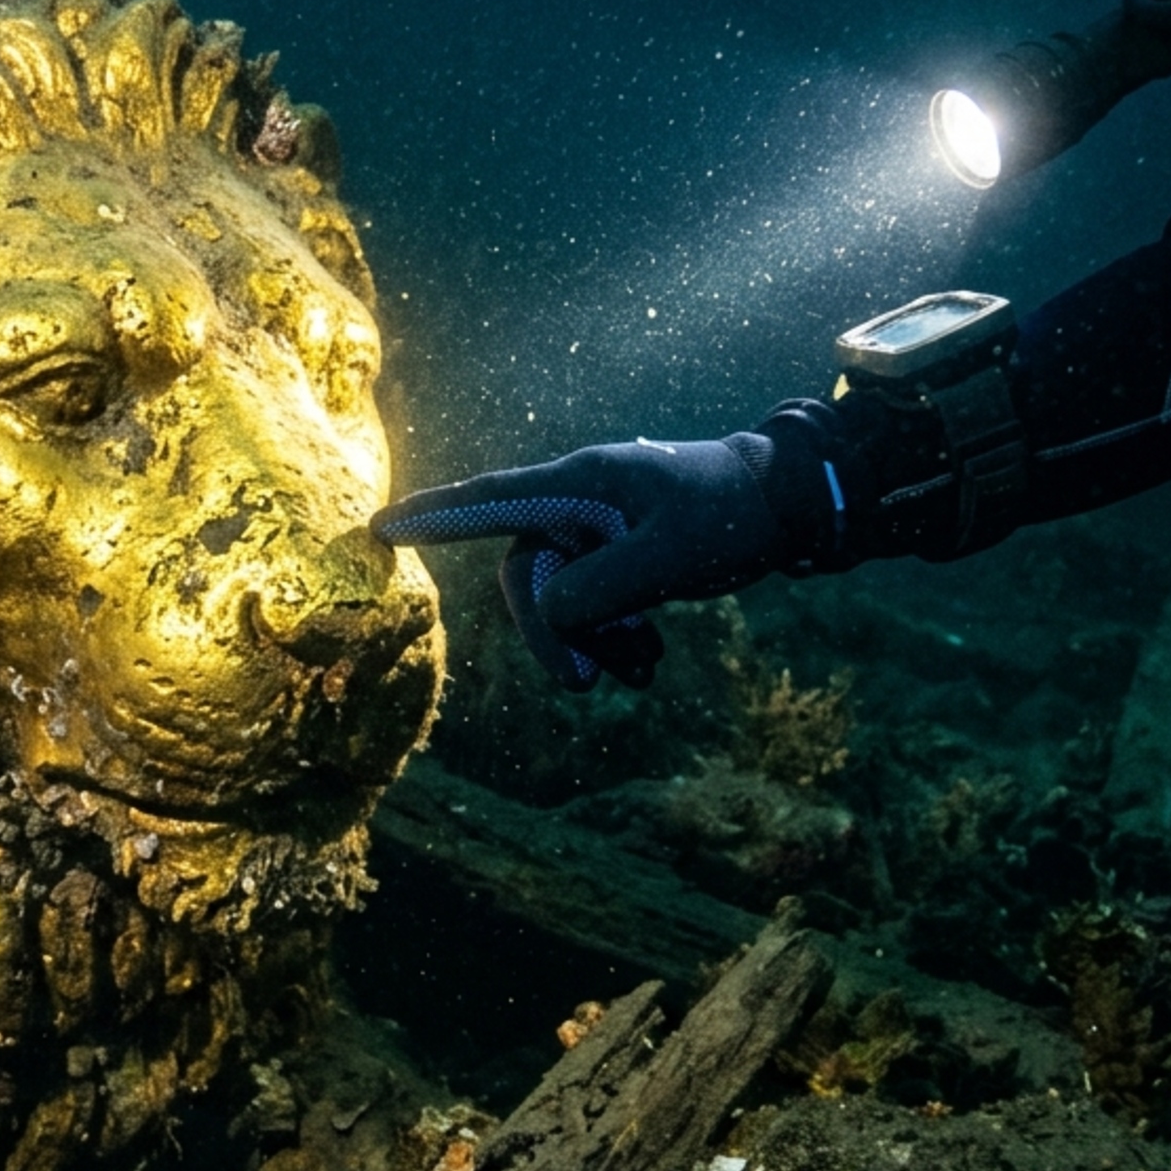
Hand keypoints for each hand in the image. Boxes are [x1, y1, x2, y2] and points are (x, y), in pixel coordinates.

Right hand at [372, 435, 789, 690]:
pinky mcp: (622, 553)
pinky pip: (595, 604)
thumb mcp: (664, 560)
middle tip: (586, 686)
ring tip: (642, 670)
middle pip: (528, 576)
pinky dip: (615, 638)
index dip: (434, 517)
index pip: (490, 499)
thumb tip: (548, 613)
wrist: (790, 503)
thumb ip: (594, 591)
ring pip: (563, 599)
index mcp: (581, 484)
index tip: (381, 528)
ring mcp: (600, 528)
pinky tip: (649, 660)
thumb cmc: (729, 517)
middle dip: (552, 634)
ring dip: (593, 643)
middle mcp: (580, 502)